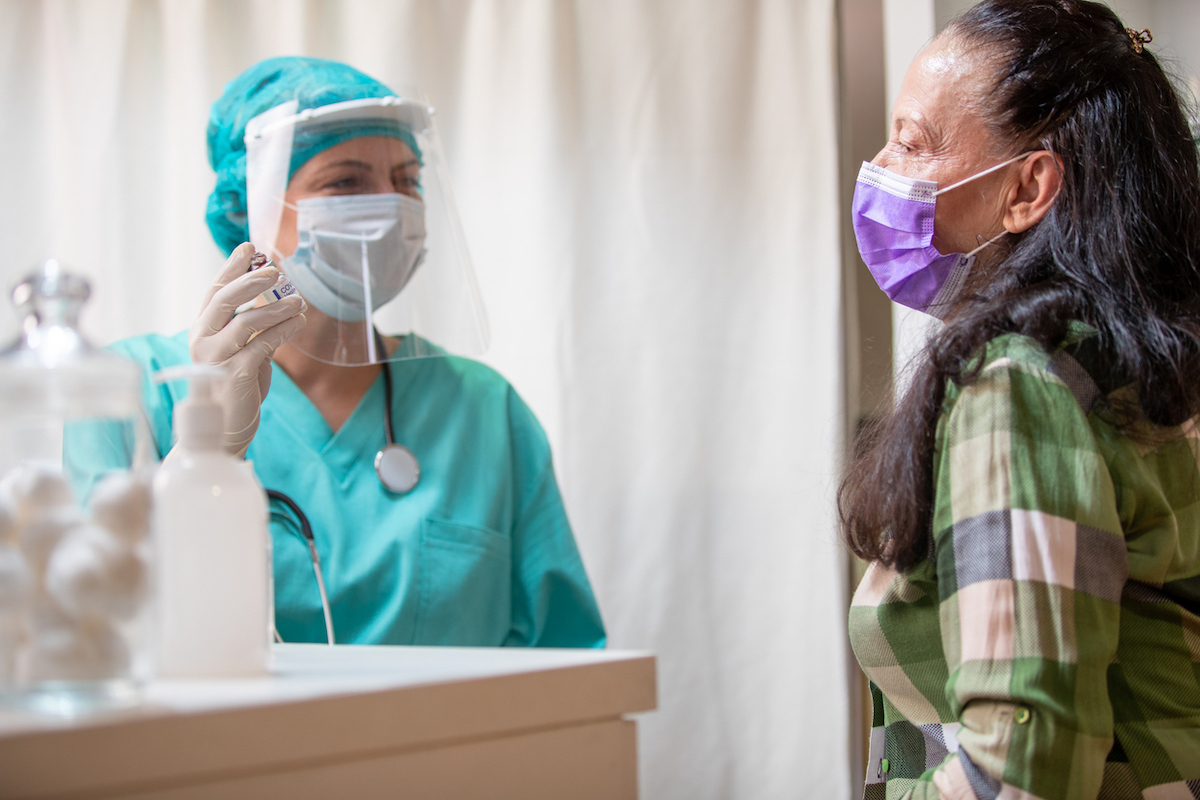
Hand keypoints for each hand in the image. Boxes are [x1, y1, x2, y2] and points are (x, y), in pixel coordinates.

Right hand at [189, 242, 305, 456]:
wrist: (228, 426)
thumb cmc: (236, 385)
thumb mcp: (241, 349)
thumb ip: (249, 325)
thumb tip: (274, 295)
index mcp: (201, 329)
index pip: (214, 291)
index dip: (231, 267)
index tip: (249, 246)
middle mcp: (202, 340)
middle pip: (224, 300)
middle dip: (251, 281)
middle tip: (276, 270)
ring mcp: (215, 359)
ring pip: (246, 322)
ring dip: (276, 308)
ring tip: (299, 302)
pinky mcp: (235, 376)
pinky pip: (263, 346)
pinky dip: (284, 331)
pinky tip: (298, 322)